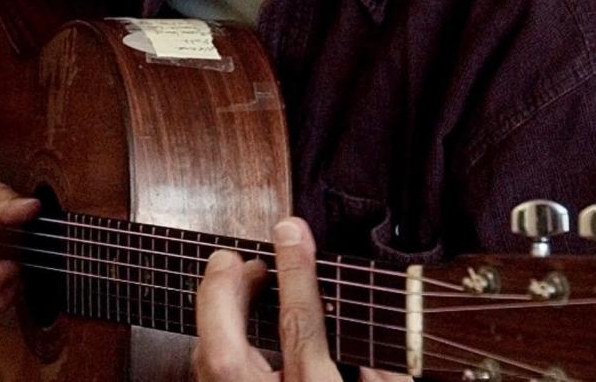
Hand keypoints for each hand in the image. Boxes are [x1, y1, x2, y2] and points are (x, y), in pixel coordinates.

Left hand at [193, 215, 408, 381]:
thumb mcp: (389, 381)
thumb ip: (385, 373)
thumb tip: (376, 335)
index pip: (300, 329)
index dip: (295, 273)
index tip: (291, 229)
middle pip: (223, 354)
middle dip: (224, 293)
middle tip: (239, 256)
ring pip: (206, 363)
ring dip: (216, 311)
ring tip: (246, 278)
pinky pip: (207, 372)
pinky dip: (215, 337)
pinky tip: (234, 318)